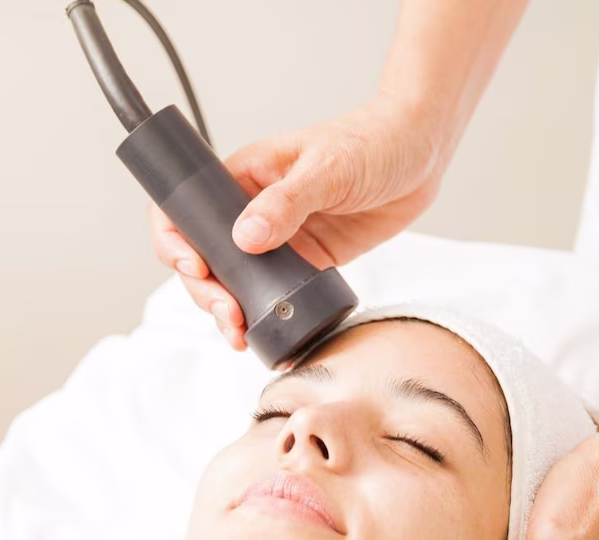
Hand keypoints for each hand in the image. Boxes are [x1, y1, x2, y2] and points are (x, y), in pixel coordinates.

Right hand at [150, 91, 444, 348]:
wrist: (422, 155)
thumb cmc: (373, 141)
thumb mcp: (328, 168)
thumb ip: (288, 202)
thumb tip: (246, 237)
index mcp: (244, 177)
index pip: (185, 209)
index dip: (176, 242)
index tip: (196, 270)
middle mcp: (253, 210)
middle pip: (206, 258)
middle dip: (207, 292)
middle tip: (228, 318)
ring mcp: (280, 240)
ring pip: (237, 283)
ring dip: (231, 312)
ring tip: (240, 337)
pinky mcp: (308, 263)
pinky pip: (277, 295)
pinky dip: (269, 318)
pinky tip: (270, 339)